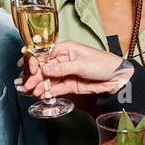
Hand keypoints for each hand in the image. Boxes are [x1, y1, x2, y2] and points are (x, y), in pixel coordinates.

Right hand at [19, 41, 133, 98]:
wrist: (117, 79)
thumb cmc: (103, 64)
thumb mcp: (81, 64)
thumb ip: (62, 68)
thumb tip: (45, 68)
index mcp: (65, 49)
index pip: (44, 54)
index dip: (35, 61)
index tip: (30, 69)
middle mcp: (62, 60)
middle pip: (43, 68)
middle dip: (34, 76)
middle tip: (27, 84)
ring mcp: (65, 73)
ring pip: (48, 79)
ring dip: (39, 85)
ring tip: (32, 92)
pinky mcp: (69, 85)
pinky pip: (55, 88)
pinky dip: (47, 92)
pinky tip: (41, 94)